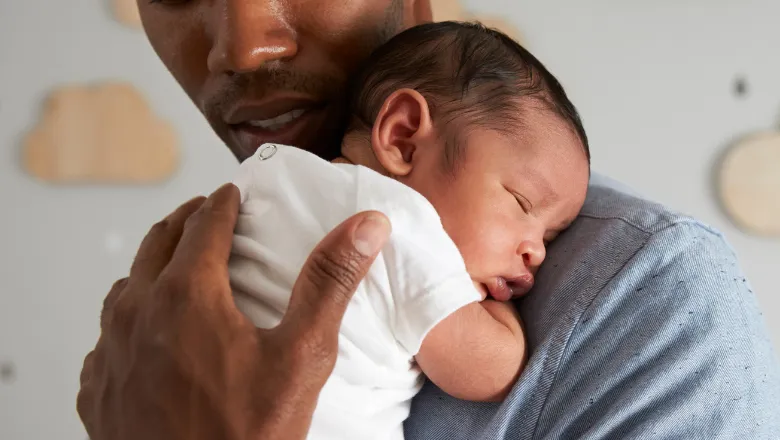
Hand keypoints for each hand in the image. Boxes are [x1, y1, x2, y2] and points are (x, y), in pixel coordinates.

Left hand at [76, 183, 390, 439]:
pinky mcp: (100, 387)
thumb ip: (329, 283)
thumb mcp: (301, 356)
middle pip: (156, 244)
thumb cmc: (248, 434)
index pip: (203, 226)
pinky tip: (147, 333)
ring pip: (126, 287)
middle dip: (184, 221)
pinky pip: (108, 335)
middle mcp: (138, 314)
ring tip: (175, 266)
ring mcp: (112, 352)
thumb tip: (365, 226)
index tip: (231, 193)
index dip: (221, 204)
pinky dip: (129, 317)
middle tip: (204, 213)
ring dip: (152, 266)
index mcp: (187, 296)